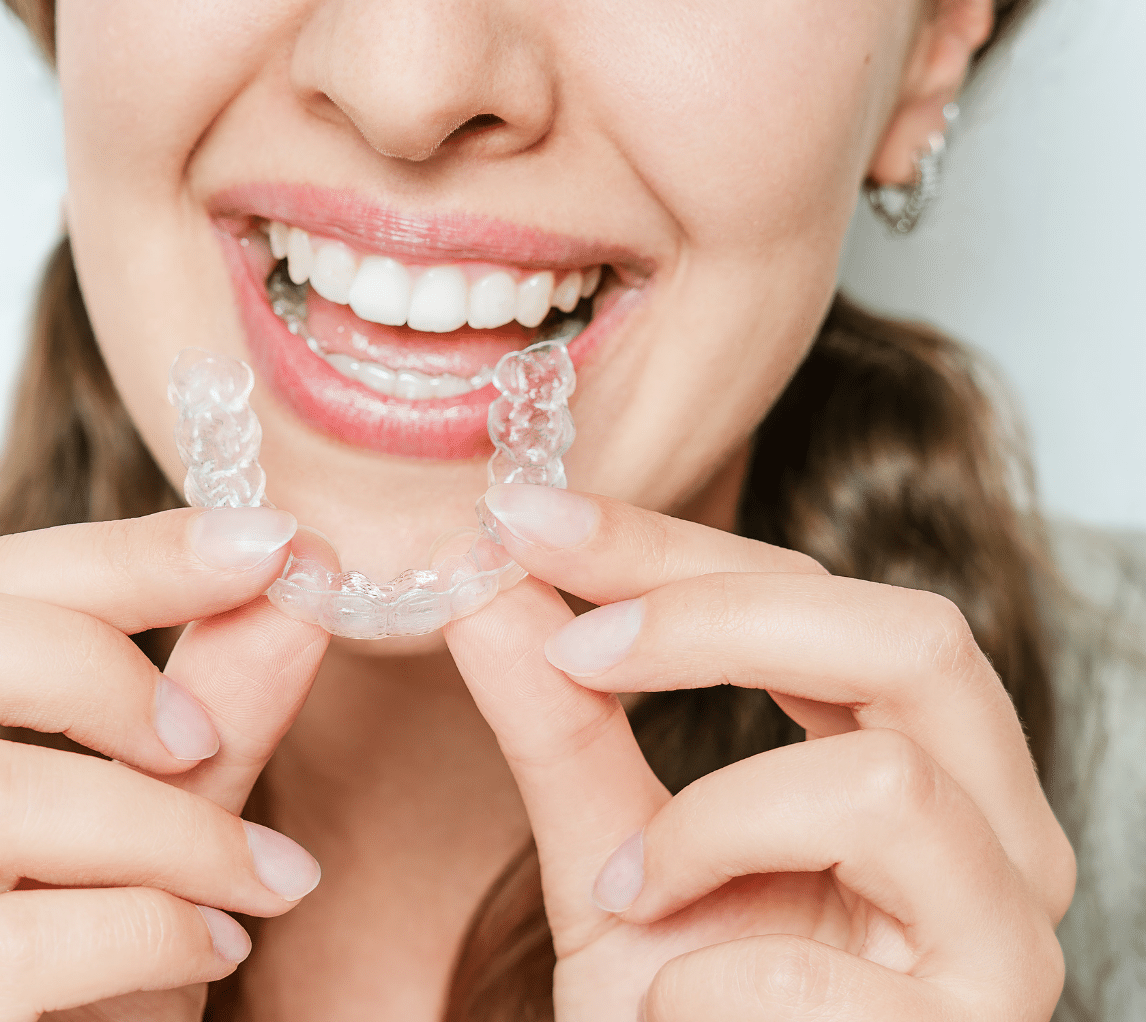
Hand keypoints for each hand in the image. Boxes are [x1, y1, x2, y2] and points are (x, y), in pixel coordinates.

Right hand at [0, 508, 329, 1020]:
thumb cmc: (78, 984)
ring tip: (262, 876)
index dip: (119, 556)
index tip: (267, 546)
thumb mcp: (149, 830)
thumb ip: (210, 707)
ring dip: (169, 828)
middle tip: (205, 736)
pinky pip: (19, 939)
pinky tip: (218, 946)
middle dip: (91, 662)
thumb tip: (297, 582)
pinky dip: (154, 926)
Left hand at [445, 484, 1073, 1020]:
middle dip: (716, 618)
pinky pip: (828, 971)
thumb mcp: (605, 856)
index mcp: (919, 762)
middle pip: (911, 638)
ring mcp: (1003, 940)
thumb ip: (560, 728)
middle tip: (574, 646)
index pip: (817, 598)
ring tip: (631, 893)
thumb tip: (488, 588)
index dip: (668, 548)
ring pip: (887, 788)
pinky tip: (680, 1006)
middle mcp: (993, 834)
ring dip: (708, 829)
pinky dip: (710, 981)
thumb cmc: (681, 1011)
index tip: (532, 520)